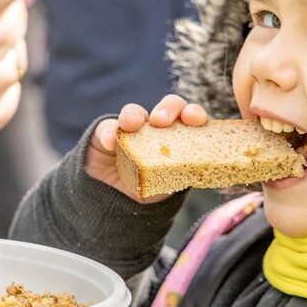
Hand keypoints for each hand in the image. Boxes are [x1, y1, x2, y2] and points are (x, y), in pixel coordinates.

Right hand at [86, 94, 207, 202]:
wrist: (116, 200)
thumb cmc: (151, 190)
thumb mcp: (168, 185)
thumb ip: (181, 175)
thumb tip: (199, 172)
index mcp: (181, 136)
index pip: (192, 118)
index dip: (195, 114)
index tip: (194, 119)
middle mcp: (159, 127)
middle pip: (169, 106)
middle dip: (168, 109)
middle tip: (160, 121)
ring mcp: (133, 127)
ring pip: (135, 112)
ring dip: (133, 115)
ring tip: (130, 124)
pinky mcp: (107, 132)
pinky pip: (107, 128)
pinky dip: (108, 133)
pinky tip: (109, 142)